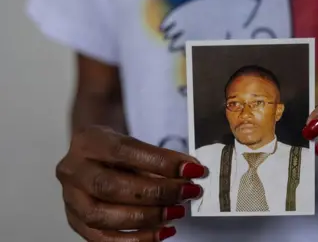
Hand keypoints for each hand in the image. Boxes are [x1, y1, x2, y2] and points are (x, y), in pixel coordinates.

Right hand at [56, 126, 206, 240]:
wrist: (91, 153)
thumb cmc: (117, 148)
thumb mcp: (135, 143)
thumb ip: (158, 159)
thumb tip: (189, 175)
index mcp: (89, 141)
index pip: (125, 150)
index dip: (161, 162)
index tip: (191, 169)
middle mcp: (73, 169)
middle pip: (110, 186)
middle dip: (155, 193)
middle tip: (187, 192)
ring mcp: (70, 198)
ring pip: (102, 216)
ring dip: (146, 218)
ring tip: (176, 212)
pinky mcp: (75, 221)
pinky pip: (102, 239)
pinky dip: (135, 239)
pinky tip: (161, 233)